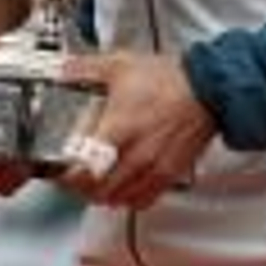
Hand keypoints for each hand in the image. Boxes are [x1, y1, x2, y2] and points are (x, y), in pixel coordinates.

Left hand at [52, 50, 216, 209]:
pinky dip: (126, 199)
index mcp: (120, 127)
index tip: (58, 169)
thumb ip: (85, 68)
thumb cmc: (168, 79)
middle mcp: (137, 153)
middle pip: (99, 189)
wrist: (206, 89)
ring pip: (119, 198)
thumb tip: (63, 68)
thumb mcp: (119, 66)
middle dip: (78, 188)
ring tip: (90, 184)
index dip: (67, 175)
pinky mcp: (169, 174)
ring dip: (100, 196)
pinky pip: (143, 200)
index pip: (86, 168)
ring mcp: (154, 168)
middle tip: (69, 178)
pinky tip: (119, 188)